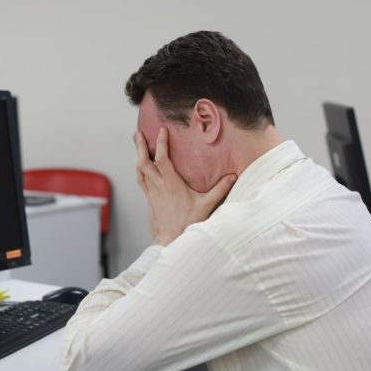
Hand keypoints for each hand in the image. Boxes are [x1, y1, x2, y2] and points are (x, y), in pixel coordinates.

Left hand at [134, 128, 236, 245]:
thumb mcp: (206, 205)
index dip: (160, 144)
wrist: (171, 239)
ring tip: (137, 143)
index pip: (162, 159)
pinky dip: (140, 170)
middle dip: (140, 146)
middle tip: (137, 133)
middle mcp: (158, 186)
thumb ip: (220, 189)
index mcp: (170, 184)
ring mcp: (152, 193)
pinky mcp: (150, 199)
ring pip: (140, 170)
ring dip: (138, 156)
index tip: (161, 130)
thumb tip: (233, 176)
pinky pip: (141, 180)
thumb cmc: (188, 223)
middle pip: (144, 162)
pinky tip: (140, 166)